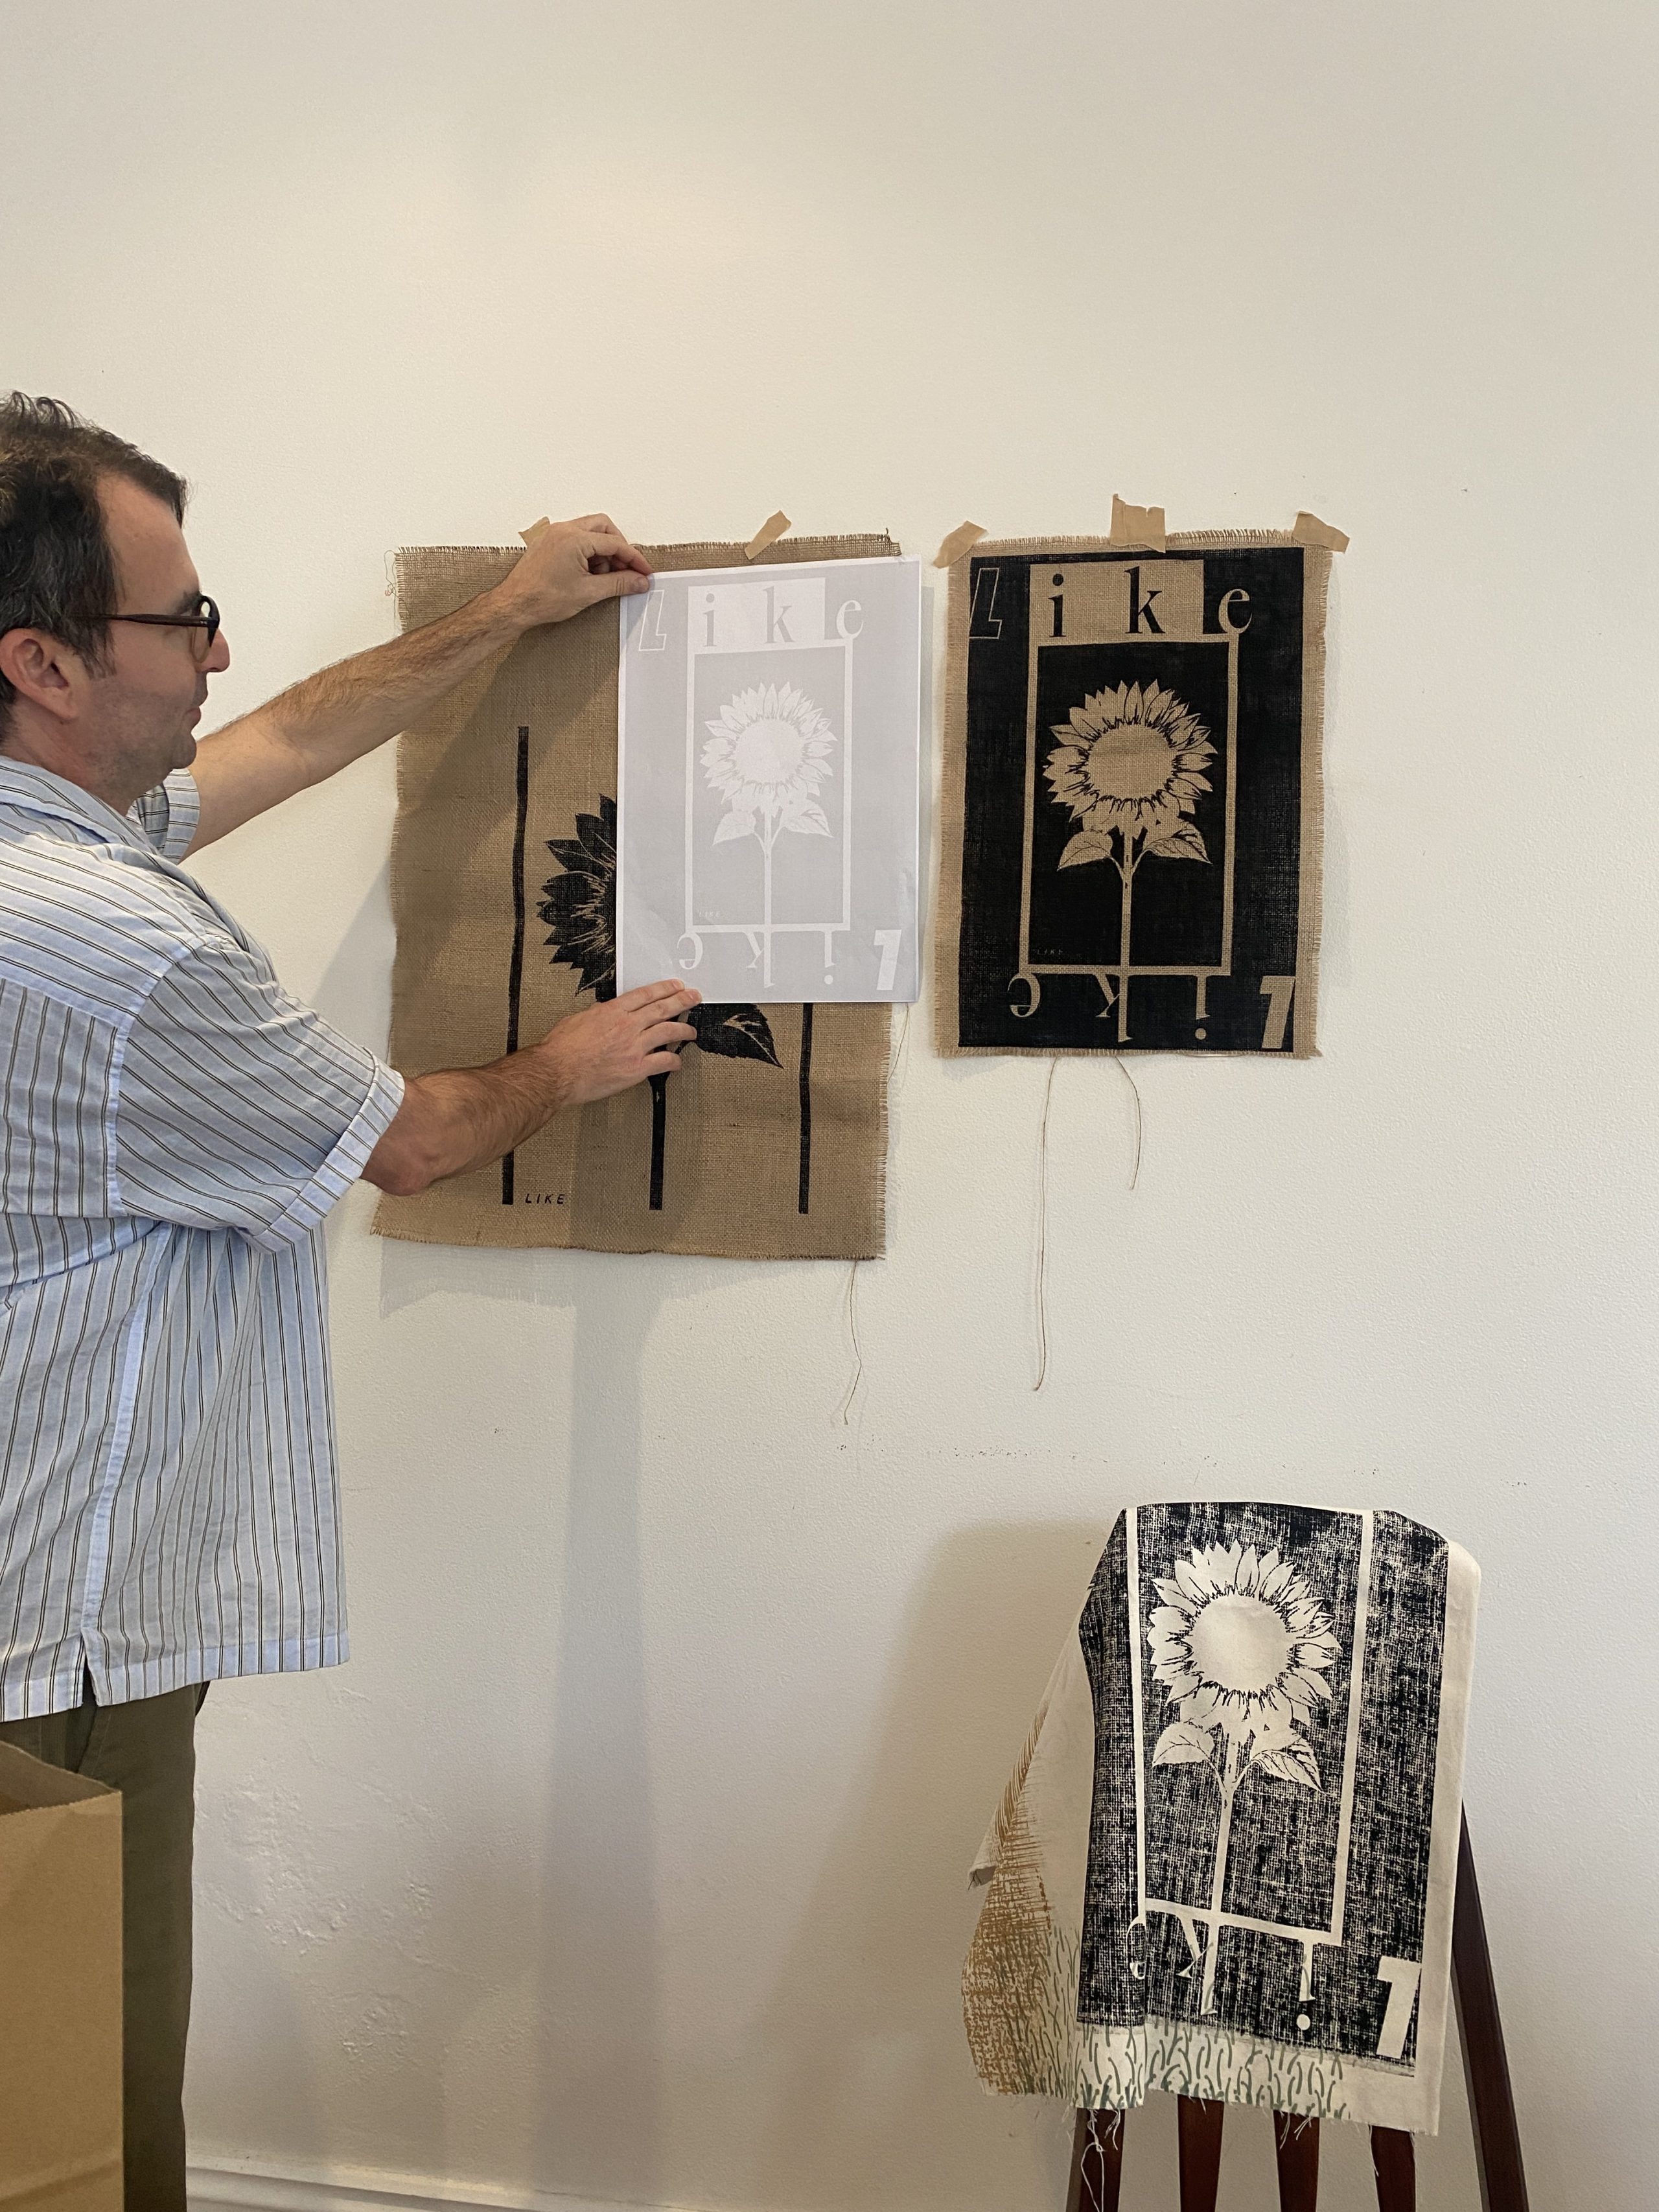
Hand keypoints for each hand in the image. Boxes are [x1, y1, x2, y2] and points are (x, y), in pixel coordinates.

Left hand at [497, 513, 652, 628]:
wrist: (514, 605)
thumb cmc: (541, 598)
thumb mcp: (588, 593)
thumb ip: (618, 584)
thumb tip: (638, 581)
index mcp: (574, 539)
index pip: (615, 543)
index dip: (634, 558)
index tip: (643, 572)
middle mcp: (564, 530)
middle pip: (604, 528)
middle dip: (619, 549)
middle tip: (626, 570)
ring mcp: (555, 534)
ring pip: (590, 532)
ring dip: (603, 552)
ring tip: (603, 577)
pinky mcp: (549, 542)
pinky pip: (576, 539)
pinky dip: (588, 553)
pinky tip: (589, 574)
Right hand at [537, 980, 699, 1105]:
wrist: (557, 1072)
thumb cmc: (561, 1050)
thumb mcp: (577, 1020)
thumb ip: (594, 1015)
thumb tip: (602, 1012)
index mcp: (612, 1011)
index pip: (645, 994)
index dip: (664, 989)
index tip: (675, 986)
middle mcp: (627, 1026)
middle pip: (662, 1008)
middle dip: (682, 1001)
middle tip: (694, 997)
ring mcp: (634, 1047)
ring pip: (669, 1032)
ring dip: (684, 1030)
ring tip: (692, 1030)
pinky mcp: (636, 1069)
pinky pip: (664, 1062)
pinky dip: (674, 1061)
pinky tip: (678, 1061)